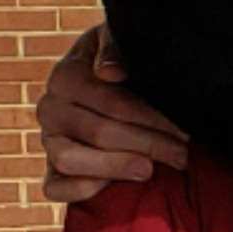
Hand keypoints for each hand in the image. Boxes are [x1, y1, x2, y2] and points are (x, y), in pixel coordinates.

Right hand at [38, 23, 188, 201]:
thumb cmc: (126, 65)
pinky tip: (120, 184)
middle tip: (182, 154)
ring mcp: (48, 141)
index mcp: (65, 76)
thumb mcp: (124, 43)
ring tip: (151, 169)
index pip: (111, 103)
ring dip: (117, 166)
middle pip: (99, 133)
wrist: (115, 86)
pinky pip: (55, 188)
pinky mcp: (51, 171)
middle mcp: (50, 108)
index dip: (151, 118)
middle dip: (148, 145)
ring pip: (70, 159)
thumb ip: (117, 48)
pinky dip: (83, 189)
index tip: (184, 128)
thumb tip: (109, 72)